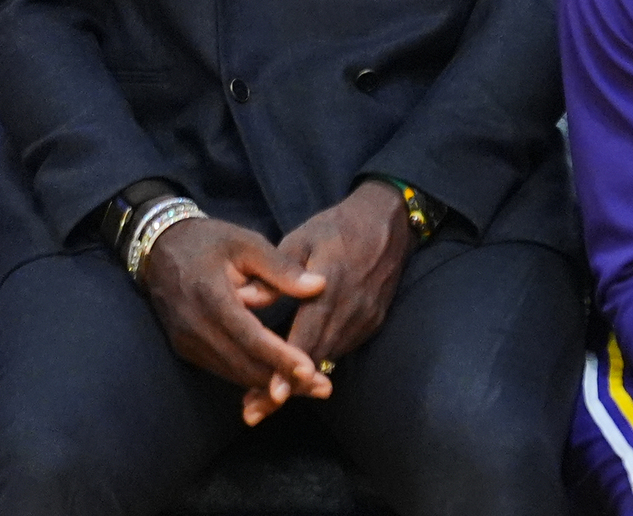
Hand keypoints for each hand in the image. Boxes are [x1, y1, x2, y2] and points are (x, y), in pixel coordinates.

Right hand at [141, 217, 328, 409]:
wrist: (160, 249)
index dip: (280, 358)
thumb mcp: (248, 243)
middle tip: (322, 386)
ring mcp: (188, 342)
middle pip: (243, 364)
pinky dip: (252, 376)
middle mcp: (195, 327)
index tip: (310, 372)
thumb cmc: (210, 241)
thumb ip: (282, 268)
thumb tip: (319, 286)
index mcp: (211, 297)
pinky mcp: (187, 349)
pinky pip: (223, 368)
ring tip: (309, 387)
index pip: (249, 337)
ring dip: (270, 384)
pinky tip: (279, 378)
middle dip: (283, 380)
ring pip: (234, 372)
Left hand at [240, 180, 413, 423]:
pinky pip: (342, 348)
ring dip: (301, 380)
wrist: (388, 222)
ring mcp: (365, 318)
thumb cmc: (337, 228)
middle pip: (317, 358)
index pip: (308, 336)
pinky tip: (297, 373)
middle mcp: (351, 308)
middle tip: (253, 411)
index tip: (271, 395)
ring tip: (267, 400)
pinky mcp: (372, 322)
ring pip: (329, 358)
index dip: (288, 368)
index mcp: (332, 286)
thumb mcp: (302, 239)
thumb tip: (245, 299)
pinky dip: (320, 362)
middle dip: (286, 386)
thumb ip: (276, 273)